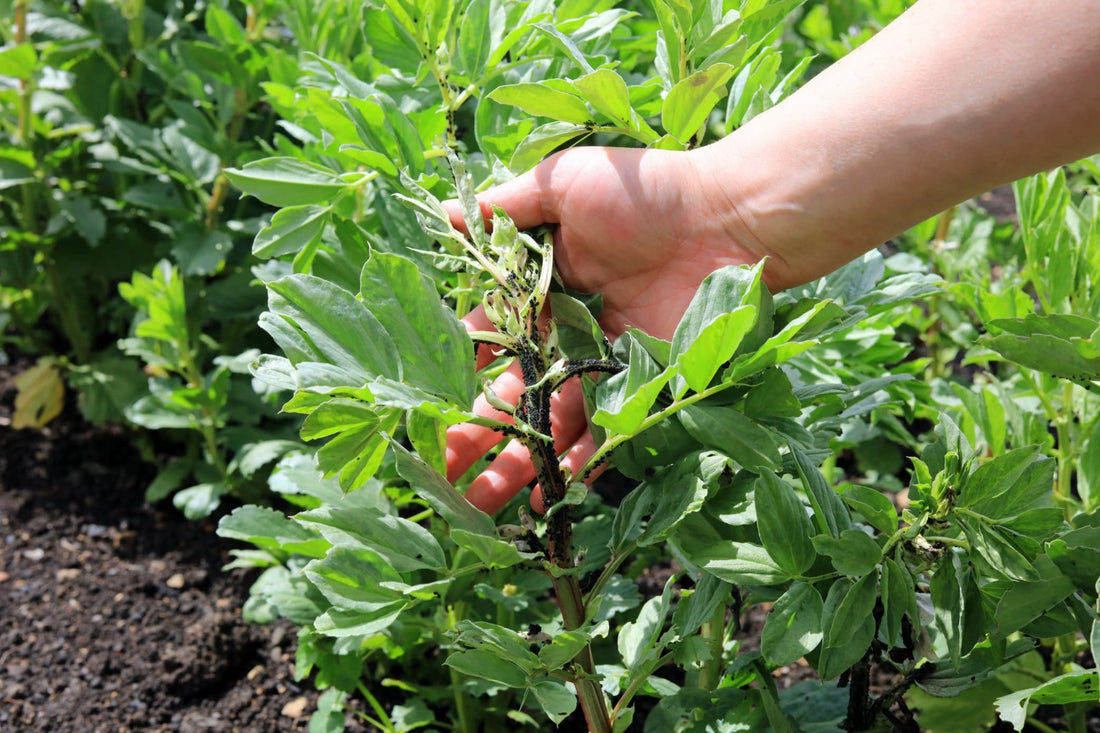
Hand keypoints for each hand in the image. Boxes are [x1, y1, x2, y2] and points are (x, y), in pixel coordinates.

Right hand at [444, 146, 776, 513]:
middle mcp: (565, 334)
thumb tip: (443, 214)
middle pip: (509, 393)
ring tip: (475, 509)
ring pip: (546, 425)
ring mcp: (600, 366)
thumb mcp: (564, 185)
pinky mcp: (638, 388)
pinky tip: (543, 502)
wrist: (726, 220)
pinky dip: (573, 470)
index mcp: (542, 290)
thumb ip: (505, 207)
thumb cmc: (644, 193)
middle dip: (471, 434)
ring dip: (512, 466)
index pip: (487, 340)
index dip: (455, 371)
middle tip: (438, 472)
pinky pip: (601, 438)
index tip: (423, 402)